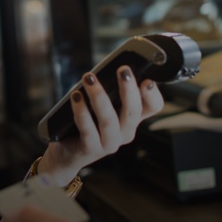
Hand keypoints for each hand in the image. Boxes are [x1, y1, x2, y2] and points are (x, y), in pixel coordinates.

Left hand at [40, 66, 163, 184]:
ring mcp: (109, 143)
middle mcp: (125, 133)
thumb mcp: (101, 106)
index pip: (153, 107)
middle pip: (133, 112)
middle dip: (129, 90)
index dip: (153, 95)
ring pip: (109, 120)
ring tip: (89, 78)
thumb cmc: (86, 123)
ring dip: (99, 97)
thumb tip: (103, 68)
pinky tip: (75, 95)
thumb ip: (108, 91)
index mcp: (131, 119)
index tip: (147, 80)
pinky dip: (81, 110)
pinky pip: (87, 129)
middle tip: (123, 69)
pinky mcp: (90, 149)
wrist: (67, 154)